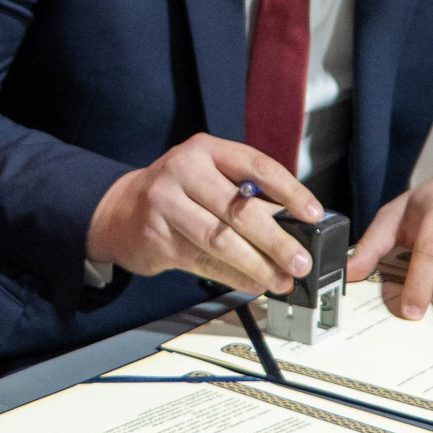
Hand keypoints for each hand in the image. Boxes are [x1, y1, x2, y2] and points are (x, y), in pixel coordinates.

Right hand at [85, 132, 323, 294]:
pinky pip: (203, 260)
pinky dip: (233, 275)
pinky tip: (252, 283)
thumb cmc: (176, 194)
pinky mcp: (156, 236)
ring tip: (279, 279)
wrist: (119, 210)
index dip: (289, 191)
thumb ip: (249, 199)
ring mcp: (165, 202)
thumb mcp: (209, 180)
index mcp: (206, 149)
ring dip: (256, 264)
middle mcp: (183, 170)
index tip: (313, 214)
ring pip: (220, 239)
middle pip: (239, 209)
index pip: (256, 166)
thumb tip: (296, 231)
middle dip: (276, 240)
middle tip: (300, 261)